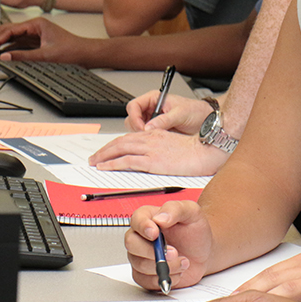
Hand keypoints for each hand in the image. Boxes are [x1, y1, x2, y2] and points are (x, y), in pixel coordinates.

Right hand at [0, 17, 88, 63]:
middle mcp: (34, 27)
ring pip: (10, 38)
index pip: (10, 30)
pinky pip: (17, 44)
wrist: (86, 54)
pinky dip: (6, 49)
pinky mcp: (36, 43)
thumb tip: (4, 56)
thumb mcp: (46, 55)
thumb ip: (24, 56)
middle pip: (6, 32)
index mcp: (36, 24)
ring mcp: (34, 35)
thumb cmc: (72, 51)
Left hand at [89, 128, 227, 176]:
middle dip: (104, 150)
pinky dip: (113, 163)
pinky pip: (127, 161)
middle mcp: (150, 138)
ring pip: (119, 149)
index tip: (106, 151)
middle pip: (120, 142)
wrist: (206, 151)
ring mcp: (150, 149)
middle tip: (94, 157)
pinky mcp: (152, 161)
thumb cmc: (196, 151)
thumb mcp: (175, 145)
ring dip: (104, 156)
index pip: (129, 137)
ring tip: (95, 162)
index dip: (114, 144)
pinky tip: (105, 167)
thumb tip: (152, 157)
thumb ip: (161, 148)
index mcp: (156, 134)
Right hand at [125, 91, 214, 133]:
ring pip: (136, 129)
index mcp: (154, 99)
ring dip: (142, 135)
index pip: (134, 106)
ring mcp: (152, 120)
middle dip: (137, 128)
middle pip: (132, 118)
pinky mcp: (156, 130)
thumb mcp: (181, 113)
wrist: (205, 121)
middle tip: (148, 135)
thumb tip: (150, 127)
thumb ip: (165, 120)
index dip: (135, 117)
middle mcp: (151, 109)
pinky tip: (157, 142)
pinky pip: (145, 136)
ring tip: (155, 138)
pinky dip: (147, 140)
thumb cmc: (196, 111)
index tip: (142, 128)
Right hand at [125, 201, 216, 289]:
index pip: (136, 220)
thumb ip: (175, 209)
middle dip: (153, 251)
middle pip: (132, 244)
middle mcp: (141, 237)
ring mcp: (141, 256)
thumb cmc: (195, 230)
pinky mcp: (145, 274)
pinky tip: (178, 272)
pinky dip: (164, 278)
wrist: (204, 252)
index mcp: (149, 218)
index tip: (155, 233)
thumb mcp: (191, 212)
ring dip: (165, 266)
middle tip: (174, 252)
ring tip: (183, 261)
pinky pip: (145, 280)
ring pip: (140, 264)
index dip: (143, 227)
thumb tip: (160, 218)